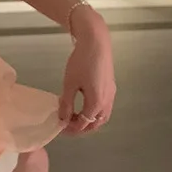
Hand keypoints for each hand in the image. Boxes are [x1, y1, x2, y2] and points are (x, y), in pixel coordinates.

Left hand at [58, 9, 115, 134]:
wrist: (96, 42)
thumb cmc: (81, 62)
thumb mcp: (69, 84)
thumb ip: (67, 104)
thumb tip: (63, 119)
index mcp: (96, 103)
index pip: (84, 124)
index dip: (71, 128)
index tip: (59, 127)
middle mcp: (107, 101)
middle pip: (96, 123)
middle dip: (82, 128)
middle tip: (67, 126)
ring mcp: (111, 94)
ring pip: (102, 116)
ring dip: (90, 121)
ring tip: (75, 117)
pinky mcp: (111, 86)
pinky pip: (105, 107)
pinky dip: (95, 112)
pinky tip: (84, 106)